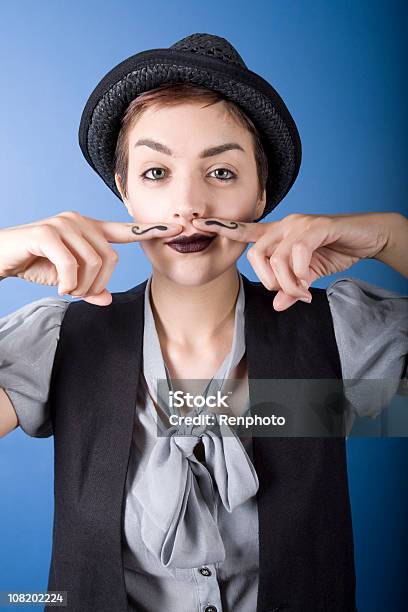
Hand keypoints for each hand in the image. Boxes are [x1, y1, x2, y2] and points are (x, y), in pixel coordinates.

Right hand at [0, 211, 182, 305]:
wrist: (0, 258)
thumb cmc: (35, 264)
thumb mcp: (68, 280)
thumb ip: (90, 287)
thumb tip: (107, 299)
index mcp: (90, 229)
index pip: (126, 229)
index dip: (150, 230)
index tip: (176, 228)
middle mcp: (80, 221)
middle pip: (111, 259)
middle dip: (97, 284)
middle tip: (78, 292)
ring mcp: (64, 224)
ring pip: (94, 263)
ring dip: (82, 286)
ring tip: (67, 289)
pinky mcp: (47, 233)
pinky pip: (72, 265)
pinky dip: (69, 283)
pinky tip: (61, 288)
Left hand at [192, 212, 390, 310]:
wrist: (367, 237)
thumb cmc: (335, 251)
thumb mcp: (308, 276)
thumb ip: (291, 289)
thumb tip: (277, 304)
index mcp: (278, 234)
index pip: (245, 231)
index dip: (222, 228)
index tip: (199, 225)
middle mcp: (284, 225)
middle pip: (255, 256)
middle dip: (269, 281)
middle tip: (288, 292)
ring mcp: (299, 224)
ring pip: (277, 258)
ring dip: (288, 283)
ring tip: (302, 291)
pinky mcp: (317, 227)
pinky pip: (297, 253)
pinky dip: (301, 272)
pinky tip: (309, 280)